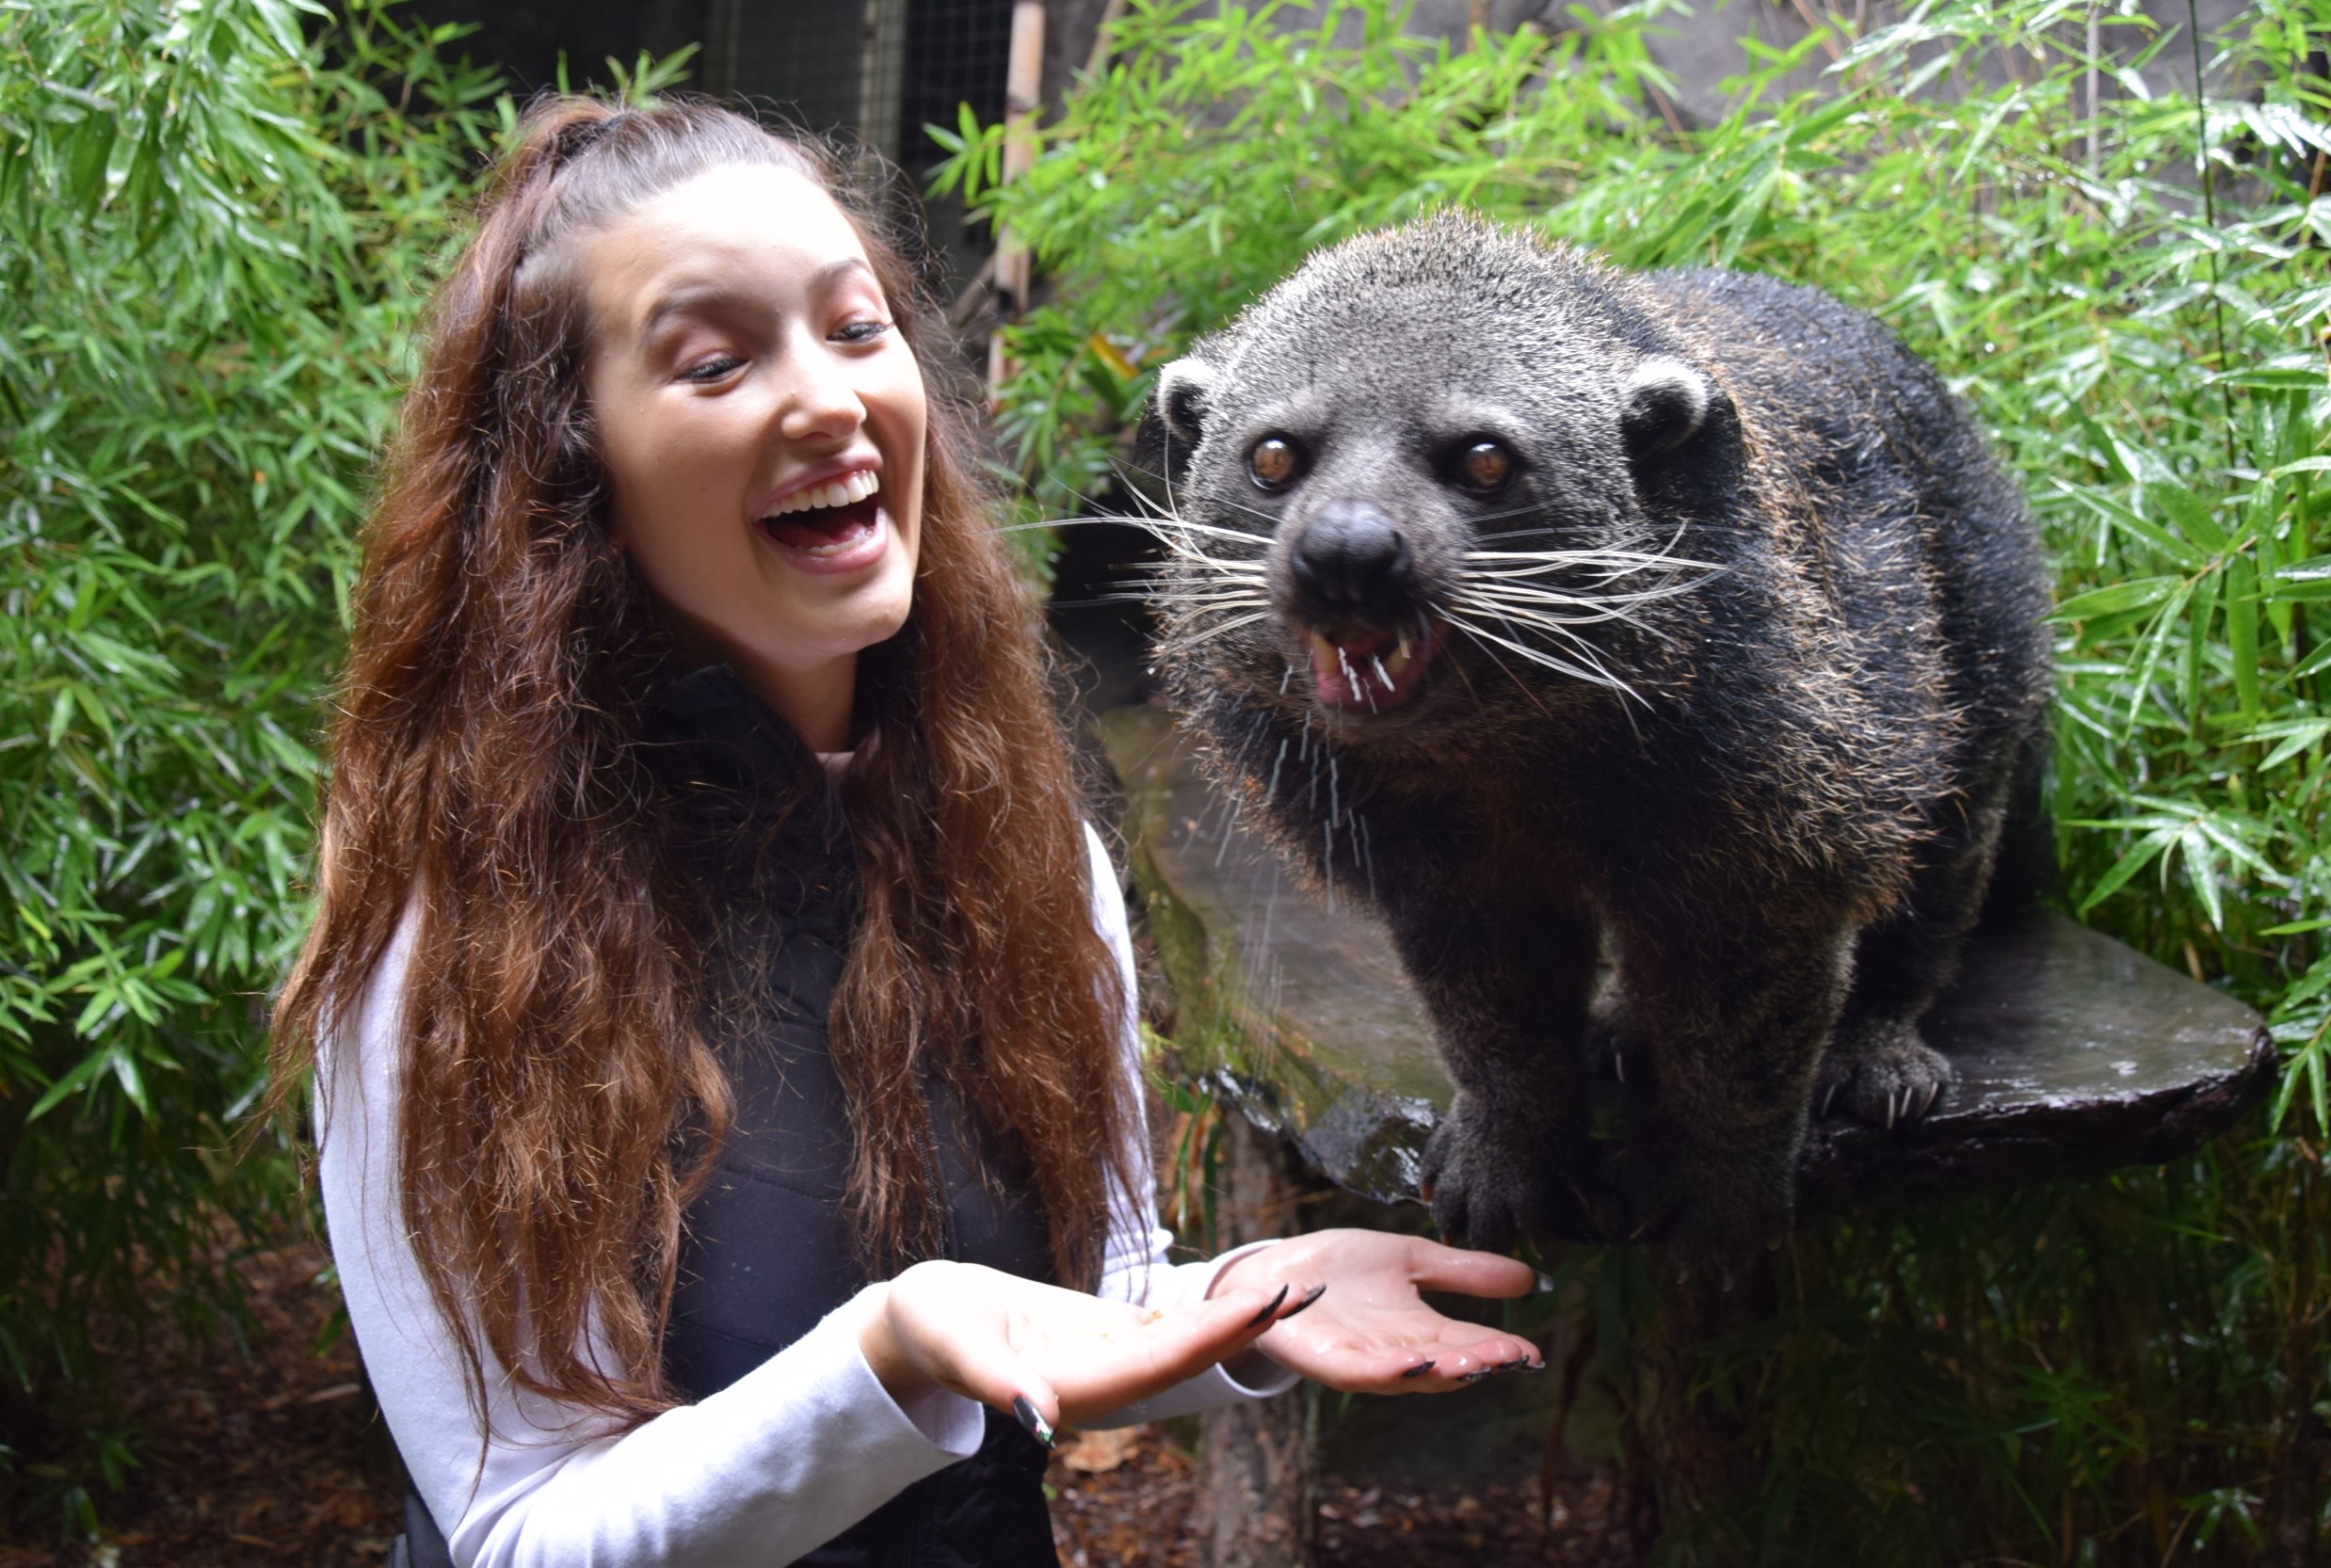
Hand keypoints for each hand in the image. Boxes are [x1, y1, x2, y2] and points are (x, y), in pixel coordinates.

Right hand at [858, 1260, 1305, 1438]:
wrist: (919, 1318)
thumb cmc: (927, 1325)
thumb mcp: (953, 1343)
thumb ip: (996, 1382)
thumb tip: (1039, 1424)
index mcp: (1070, 1389)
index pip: (1155, 1364)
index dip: (1210, 1337)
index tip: (1259, 1307)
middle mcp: (1100, 1382)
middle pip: (1184, 1356)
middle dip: (1242, 1328)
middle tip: (1301, 1291)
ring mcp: (1105, 1359)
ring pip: (1182, 1343)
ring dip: (1236, 1322)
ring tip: (1294, 1291)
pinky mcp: (1103, 1335)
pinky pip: (1165, 1327)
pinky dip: (1206, 1312)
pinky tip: (1246, 1298)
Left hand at [1211, 1229, 1541, 1392]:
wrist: (1276, 1269)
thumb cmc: (1341, 1267)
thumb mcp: (1412, 1259)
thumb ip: (1464, 1270)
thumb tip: (1530, 1277)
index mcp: (1419, 1329)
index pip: (1467, 1342)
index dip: (1499, 1349)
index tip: (1532, 1352)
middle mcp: (1397, 1351)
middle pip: (1445, 1363)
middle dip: (1479, 1362)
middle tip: (1512, 1359)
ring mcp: (1363, 1359)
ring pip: (1409, 1373)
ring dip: (1442, 1370)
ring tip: (1476, 1362)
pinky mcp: (1327, 1360)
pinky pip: (1361, 1372)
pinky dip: (1387, 1371)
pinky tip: (1413, 1363)